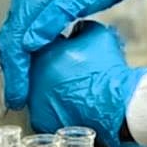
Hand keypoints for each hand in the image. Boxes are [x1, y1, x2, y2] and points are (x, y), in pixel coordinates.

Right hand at [0, 0, 136, 108]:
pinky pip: (29, 36)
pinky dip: (29, 53)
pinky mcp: (46, 10)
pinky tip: (35, 66)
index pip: (15, 39)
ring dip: (20, 64)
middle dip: (14, 71)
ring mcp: (36, 5)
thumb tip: (29, 41)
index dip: (16, 68)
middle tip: (20, 96)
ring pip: (18, 40)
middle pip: (12, 42)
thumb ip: (53, 18)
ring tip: (25, 87)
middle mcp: (28, 1)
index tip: (19, 90)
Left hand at [28, 20, 146, 146]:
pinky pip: (43, 107)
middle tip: (72, 63)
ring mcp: (35, 102)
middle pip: (38, 65)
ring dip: (52, 83)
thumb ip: (81, 27)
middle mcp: (33, 78)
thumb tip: (76, 28)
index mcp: (44, 54)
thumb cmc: (106, 71)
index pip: (42, 42)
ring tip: (74, 81)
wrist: (113, 102)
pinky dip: (53, 103)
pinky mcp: (41, 120)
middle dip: (53, 62)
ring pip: (38, 87)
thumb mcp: (98, 34)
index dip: (57, 42)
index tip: (67, 45)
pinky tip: (71, 97)